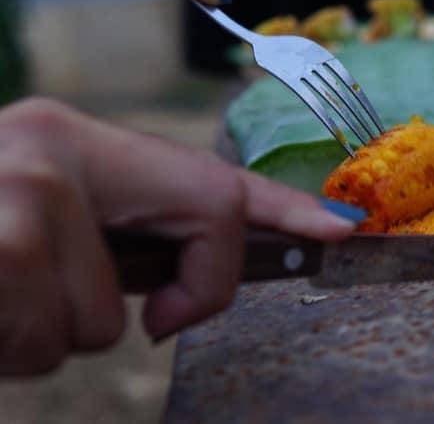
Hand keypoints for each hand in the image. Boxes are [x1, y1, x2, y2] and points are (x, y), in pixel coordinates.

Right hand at [0, 98, 359, 375]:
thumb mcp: (42, 212)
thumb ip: (119, 240)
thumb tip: (168, 310)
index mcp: (77, 141)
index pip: (211, 183)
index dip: (287, 211)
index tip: (343, 229)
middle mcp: (58, 155)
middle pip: (173, 271)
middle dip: (118, 309)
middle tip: (38, 290)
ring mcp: (20, 197)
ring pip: (98, 327)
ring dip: (42, 335)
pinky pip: (41, 343)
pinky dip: (8, 348)